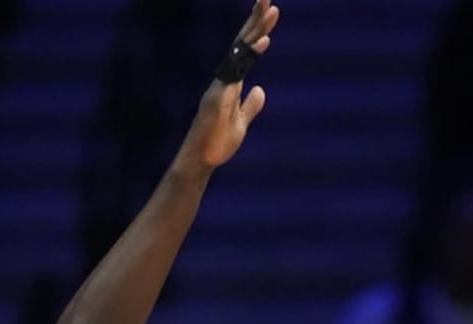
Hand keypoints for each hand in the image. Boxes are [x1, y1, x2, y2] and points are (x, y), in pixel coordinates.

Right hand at [178, 0, 279, 169]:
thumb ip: (251, 105)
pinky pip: (235, 70)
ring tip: (270, 9)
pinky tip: (263, 41)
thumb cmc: (217, 142)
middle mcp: (226, 77)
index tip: (271, 11)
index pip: (247, 50)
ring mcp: (221, 84)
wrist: (202, 160)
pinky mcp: (218, 95)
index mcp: (232, 81)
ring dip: (256, 30)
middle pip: (243, 42)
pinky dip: (249, 56)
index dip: (259, 31)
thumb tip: (260, 90)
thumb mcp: (241, 122)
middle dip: (256, 19)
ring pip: (240, 51)